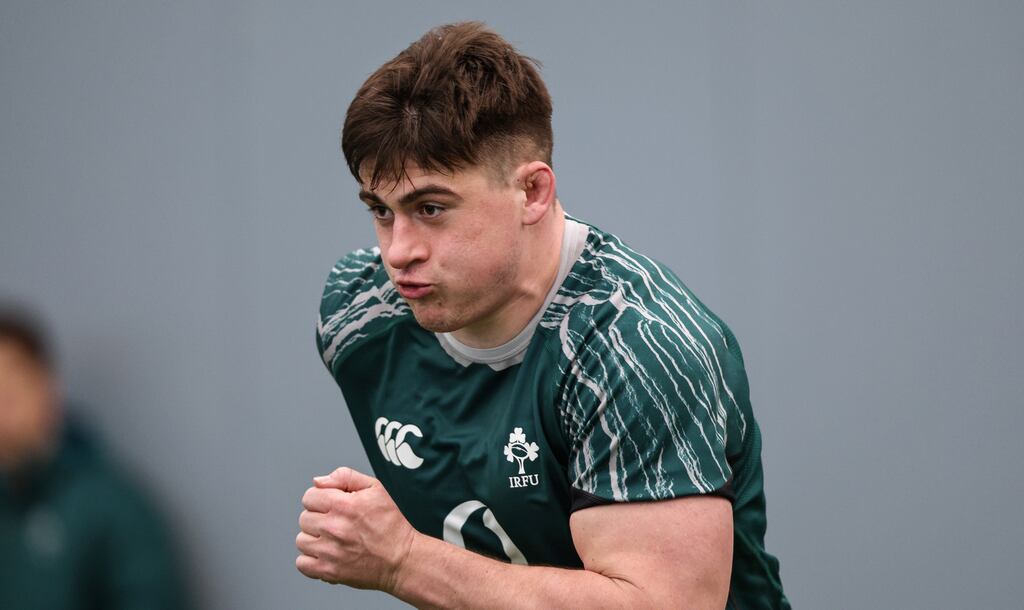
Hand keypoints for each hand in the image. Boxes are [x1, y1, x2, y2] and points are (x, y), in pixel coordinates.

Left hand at [295, 467, 416, 592]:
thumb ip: (345, 477)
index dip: (320, 499)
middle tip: (336, 524)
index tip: (332, 506)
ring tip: (332, 540)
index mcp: (344, 505)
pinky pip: (301, 563)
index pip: (309, 496)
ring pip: (301, 541)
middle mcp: (334, 527)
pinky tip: (326, 555)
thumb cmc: (392, 524)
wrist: (402, 560)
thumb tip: (318, 481)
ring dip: (314, 540)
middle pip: (304, 518)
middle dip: (318, 518)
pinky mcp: (329, 571)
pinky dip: (310, 560)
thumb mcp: (376, 489)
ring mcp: (330, 551)